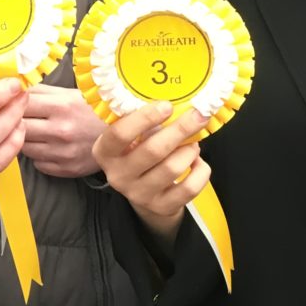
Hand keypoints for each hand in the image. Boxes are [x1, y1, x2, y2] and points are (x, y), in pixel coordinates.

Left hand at [21, 83, 105, 177]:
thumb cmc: (94, 110)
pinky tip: (48, 147)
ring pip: (24, 148)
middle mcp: (61, 130)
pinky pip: (38, 164)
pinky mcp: (66, 169)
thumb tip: (15, 89)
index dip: (14, 103)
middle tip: (20, 119)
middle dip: (16, 122)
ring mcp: (63, 152)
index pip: (22, 104)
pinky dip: (38, 156)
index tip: (13, 103)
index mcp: (62, 106)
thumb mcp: (70, 93)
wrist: (125, 135)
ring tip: (36, 133)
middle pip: (19, 127)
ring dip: (26, 140)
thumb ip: (41, 91)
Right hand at [90, 102, 209, 246]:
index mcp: (105, 152)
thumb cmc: (137, 152)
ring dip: (189, 150)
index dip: (144, 118)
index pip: (120, 134)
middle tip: (197, 115)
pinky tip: (197, 162)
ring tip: (192, 143)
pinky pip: (189, 187)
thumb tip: (173, 99)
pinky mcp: (161, 207)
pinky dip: (200, 171)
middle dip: (180, 129)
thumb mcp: (129, 137)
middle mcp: (118, 176)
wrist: (143, 192)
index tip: (167, 105)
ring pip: (173, 167)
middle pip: (153, 150)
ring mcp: (139, 194)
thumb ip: (140, 121)